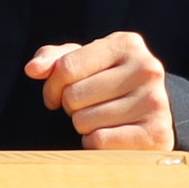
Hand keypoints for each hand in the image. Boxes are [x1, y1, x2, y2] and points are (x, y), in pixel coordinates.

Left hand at [26, 31, 171, 148]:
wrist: (151, 115)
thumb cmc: (108, 83)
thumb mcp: (84, 63)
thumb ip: (54, 60)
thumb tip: (32, 69)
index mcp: (127, 44)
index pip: (66, 68)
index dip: (52, 86)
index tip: (56, 94)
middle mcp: (147, 69)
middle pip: (73, 96)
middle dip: (70, 106)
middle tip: (88, 106)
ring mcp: (155, 102)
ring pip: (84, 121)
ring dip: (84, 126)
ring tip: (103, 119)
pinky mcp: (156, 134)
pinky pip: (99, 142)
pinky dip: (95, 144)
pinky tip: (112, 136)